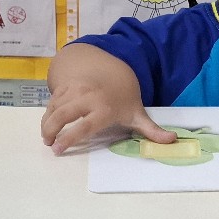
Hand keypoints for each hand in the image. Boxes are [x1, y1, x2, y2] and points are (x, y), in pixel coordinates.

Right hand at [40, 43, 175, 154]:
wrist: (112, 69)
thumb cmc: (124, 98)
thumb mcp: (138, 114)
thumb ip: (152, 131)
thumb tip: (172, 141)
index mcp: (104, 109)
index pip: (85, 126)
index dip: (70, 138)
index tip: (59, 149)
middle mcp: (87, 98)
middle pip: (63, 115)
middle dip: (51, 130)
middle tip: (48, 144)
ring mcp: (75, 90)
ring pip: (54, 108)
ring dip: (47, 124)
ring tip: (46, 137)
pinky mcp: (66, 86)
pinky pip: (52, 101)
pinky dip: (48, 113)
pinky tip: (48, 124)